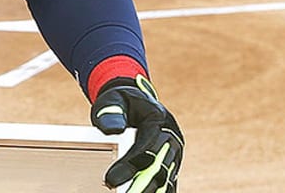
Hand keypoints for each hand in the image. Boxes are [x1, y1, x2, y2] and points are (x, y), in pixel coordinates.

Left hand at [91, 75, 182, 191]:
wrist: (136, 101)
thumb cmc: (121, 102)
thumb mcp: (113, 100)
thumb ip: (111, 112)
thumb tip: (112, 130)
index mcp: (158, 118)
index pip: (144, 146)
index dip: (128, 165)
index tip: (110, 180)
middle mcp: (171, 137)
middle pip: (159, 166)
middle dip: (142, 185)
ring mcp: (175, 151)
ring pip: (166, 177)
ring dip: (152, 190)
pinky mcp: (173, 163)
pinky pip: (168, 180)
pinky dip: (160, 191)